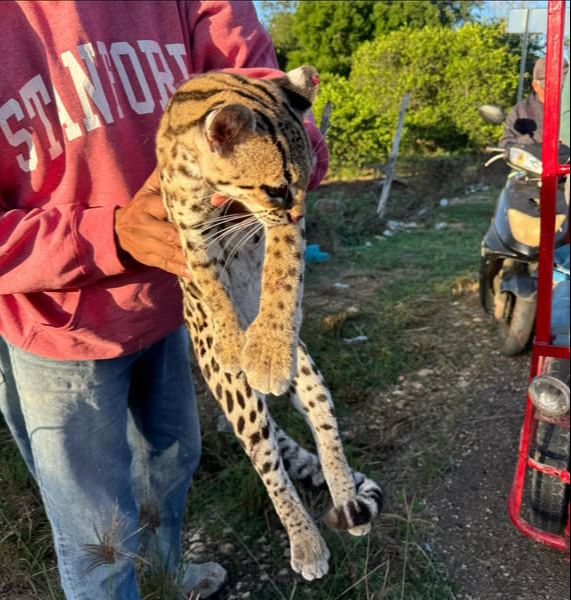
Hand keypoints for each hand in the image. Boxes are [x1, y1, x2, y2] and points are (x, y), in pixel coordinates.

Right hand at [114, 170, 229, 276]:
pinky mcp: (146, 258)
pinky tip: (193, 273)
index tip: (207, 214)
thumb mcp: (150, 188)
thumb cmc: (142, 204)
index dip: (187, 213)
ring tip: (206, 260)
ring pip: (168, 251)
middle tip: (212, 241)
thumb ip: (165, 177)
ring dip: (187, 257)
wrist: (116, 228)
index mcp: (146, 204)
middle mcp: (143, 225)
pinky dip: (180, 269)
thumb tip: (184, 161)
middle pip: (169, 233)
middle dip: (189, 238)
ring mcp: (143, 243)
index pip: (168, 208)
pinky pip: (165, 265)